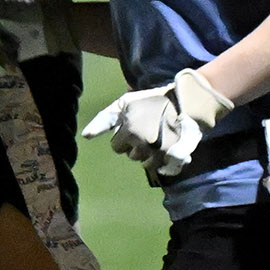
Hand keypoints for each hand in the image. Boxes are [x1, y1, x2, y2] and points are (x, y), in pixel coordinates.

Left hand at [82, 68, 230, 174]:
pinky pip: (159, 168)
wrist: (184, 103)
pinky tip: (165, 148)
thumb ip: (104, 119)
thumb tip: (85, 136)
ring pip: (144, 163)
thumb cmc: (151, 101)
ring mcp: (157, 151)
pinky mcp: (172, 157)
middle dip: (136, 146)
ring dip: (148, 154)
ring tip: (158, 137)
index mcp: (129, 129)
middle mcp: (142, 142)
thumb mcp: (124, 103)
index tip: (135, 126)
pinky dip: (161, 161)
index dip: (124, 137)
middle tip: (148, 130)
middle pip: (130, 156)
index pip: (116, 147)